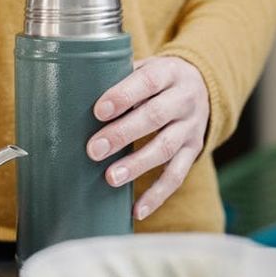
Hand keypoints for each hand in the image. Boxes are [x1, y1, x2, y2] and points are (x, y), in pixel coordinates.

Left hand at [86, 56, 209, 220]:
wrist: (203, 85)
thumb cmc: (157, 79)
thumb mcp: (145, 66)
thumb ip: (117, 76)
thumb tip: (72, 91)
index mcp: (169, 72)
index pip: (147, 82)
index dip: (123, 96)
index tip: (98, 111)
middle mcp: (184, 100)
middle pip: (155, 117)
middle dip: (122, 134)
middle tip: (93, 150)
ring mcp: (191, 128)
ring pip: (166, 148)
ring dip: (137, 165)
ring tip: (111, 178)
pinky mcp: (194, 151)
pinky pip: (177, 176)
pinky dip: (157, 195)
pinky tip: (137, 210)